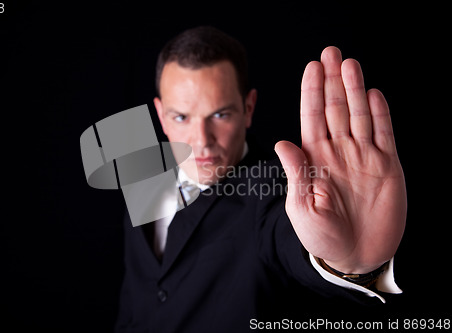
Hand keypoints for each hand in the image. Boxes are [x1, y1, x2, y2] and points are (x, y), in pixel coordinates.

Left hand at [275, 46, 406, 273]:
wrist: (354, 256)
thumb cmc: (321, 237)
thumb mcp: (302, 207)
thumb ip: (296, 174)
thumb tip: (282, 142)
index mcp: (314, 159)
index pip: (312, 117)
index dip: (312, 92)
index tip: (312, 67)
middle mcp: (338, 151)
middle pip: (335, 109)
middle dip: (332, 81)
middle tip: (331, 53)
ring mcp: (363, 157)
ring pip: (359, 115)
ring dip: (355, 90)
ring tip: (350, 65)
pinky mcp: (386, 167)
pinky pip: (384, 135)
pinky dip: (380, 114)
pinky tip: (374, 94)